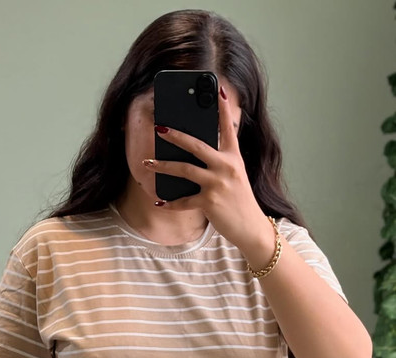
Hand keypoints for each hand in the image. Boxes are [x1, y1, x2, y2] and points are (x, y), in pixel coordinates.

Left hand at [144, 86, 270, 252]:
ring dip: (162, 166)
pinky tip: (159, 202)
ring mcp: (218, 184)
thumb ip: (219, 162)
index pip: (228, 127)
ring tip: (147, 163)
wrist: (251, 228)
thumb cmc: (239, 201)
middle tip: (159, 128)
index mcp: (234, 157)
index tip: (215, 88)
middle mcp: (227, 166)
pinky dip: (170, 203)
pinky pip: (183, 201)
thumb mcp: (234, 176)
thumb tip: (192, 152)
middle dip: (175, 136)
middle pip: (196, 145)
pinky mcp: (210, 202)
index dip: (222, 108)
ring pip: (184, 170)